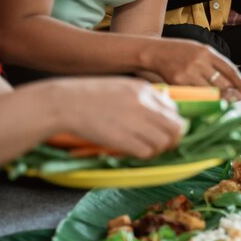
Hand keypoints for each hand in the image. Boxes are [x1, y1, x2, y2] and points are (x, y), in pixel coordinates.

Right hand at [48, 78, 185, 158]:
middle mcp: (143, 104)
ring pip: (165, 142)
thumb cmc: (88, 95)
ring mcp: (134, 121)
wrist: (63, 102)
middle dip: (173, 139)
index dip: (170, 123)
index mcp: (143, 89)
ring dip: (159, 149)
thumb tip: (163, 107)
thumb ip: (143, 96)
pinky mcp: (122, 138)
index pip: (174, 110)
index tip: (161, 130)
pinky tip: (134, 152)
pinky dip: (145, 155)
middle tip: (161, 144)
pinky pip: (147, 152)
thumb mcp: (120, 86)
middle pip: (177, 127)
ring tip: (146, 148)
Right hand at [146, 39, 240, 93]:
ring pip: (210, 92)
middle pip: (222, 83)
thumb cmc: (180, 52)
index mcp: (206, 52)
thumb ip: (214, 62)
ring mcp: (188, 73)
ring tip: (219, 101)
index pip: (229, 69)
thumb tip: (231, 81)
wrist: (155, 52)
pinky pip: (196, 95)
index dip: (240, 82)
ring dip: (217, 98)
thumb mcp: (199, 50)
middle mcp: (198, 62)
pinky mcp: (179, 83)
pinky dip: (202, 99)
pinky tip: (204, 100)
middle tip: (233, 99)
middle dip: (229, 93)